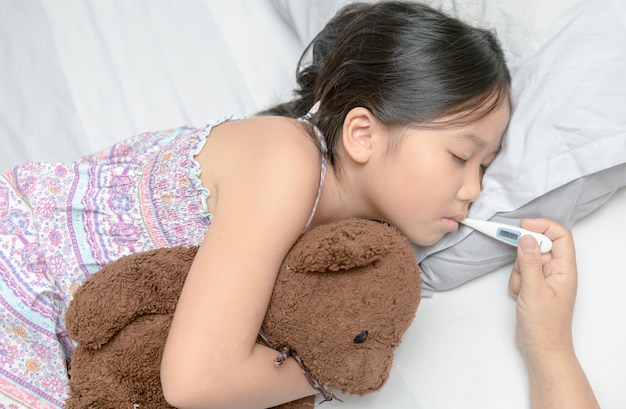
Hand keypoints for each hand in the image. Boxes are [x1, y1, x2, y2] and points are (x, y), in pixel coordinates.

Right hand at [508, 218, 599, 408]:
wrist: (541, 350)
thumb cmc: (545, 326)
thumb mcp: (534, 291)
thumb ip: (530, 262)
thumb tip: (527, 238)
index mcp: (565, 270)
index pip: (560, 236)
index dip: (543, 226)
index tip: (523, 225)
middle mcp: (557, 272)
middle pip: (540, 246)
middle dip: (524, 256)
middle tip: (520, 267)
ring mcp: (545, 279)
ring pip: (527, 259)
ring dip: (519, 272)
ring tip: (522, 291)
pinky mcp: (534, 286)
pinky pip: (521, 273)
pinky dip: (516, 282)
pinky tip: (519, 296)